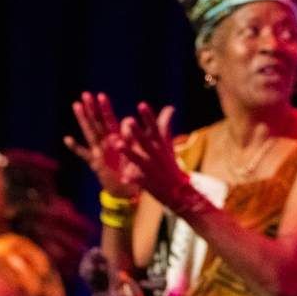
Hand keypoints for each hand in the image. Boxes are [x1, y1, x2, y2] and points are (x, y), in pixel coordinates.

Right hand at [64, 92, 151, 197]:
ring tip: (76, 106)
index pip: (110, 120)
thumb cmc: (133, 167)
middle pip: (97, 122)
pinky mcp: (95, 163)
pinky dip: (75, 147)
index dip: (105, 108)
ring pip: (89, 133)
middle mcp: (106, 142)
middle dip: (91, 108)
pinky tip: (67, 139)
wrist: (127, 188)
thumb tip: (127, 121)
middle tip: (85, 94)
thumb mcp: (135, 150)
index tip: (100, 95)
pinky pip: (84, 154)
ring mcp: (99, 151)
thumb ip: (130, 136)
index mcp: (117, 138)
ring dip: (83, 120)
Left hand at [120, 103, 209, 218]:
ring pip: (138, 159)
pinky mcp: (147, 181)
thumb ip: (165, 126)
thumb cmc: (168, 163)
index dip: (148, 117)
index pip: (155, 127)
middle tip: (128, 120)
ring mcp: (151, 168)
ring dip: (129, 152)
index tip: (142, 104)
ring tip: (119, 144)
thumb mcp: (168, 144)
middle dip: (137, 131)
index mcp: (160, 145)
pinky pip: (137, 180)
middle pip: (145, 141)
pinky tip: (123, 178)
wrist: (178, 191)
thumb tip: (170, 108)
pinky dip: (131, 179)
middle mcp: (156, 155)